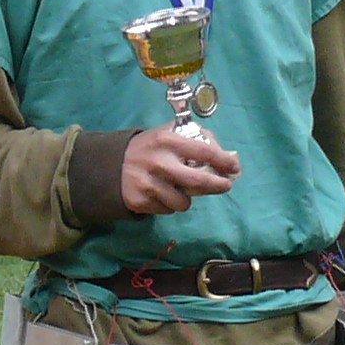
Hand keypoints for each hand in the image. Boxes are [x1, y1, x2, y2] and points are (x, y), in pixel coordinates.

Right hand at [119, 126, 241, 215]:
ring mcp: (148, 184)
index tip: (234, 167)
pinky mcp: (140, 202)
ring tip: (179, 189)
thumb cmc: (148, 148)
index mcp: (167, 141)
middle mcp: (158, 163)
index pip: (204, 152)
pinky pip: (167, 210)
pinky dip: (169, 205)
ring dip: (187, 199)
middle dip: (218, 186)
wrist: (110, 165)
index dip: (224, 161)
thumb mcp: (168, 134)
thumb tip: (225, 154)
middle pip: (198, 182)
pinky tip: (161, 194)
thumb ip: (194, 139)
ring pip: (184, 203)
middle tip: (225, 186)